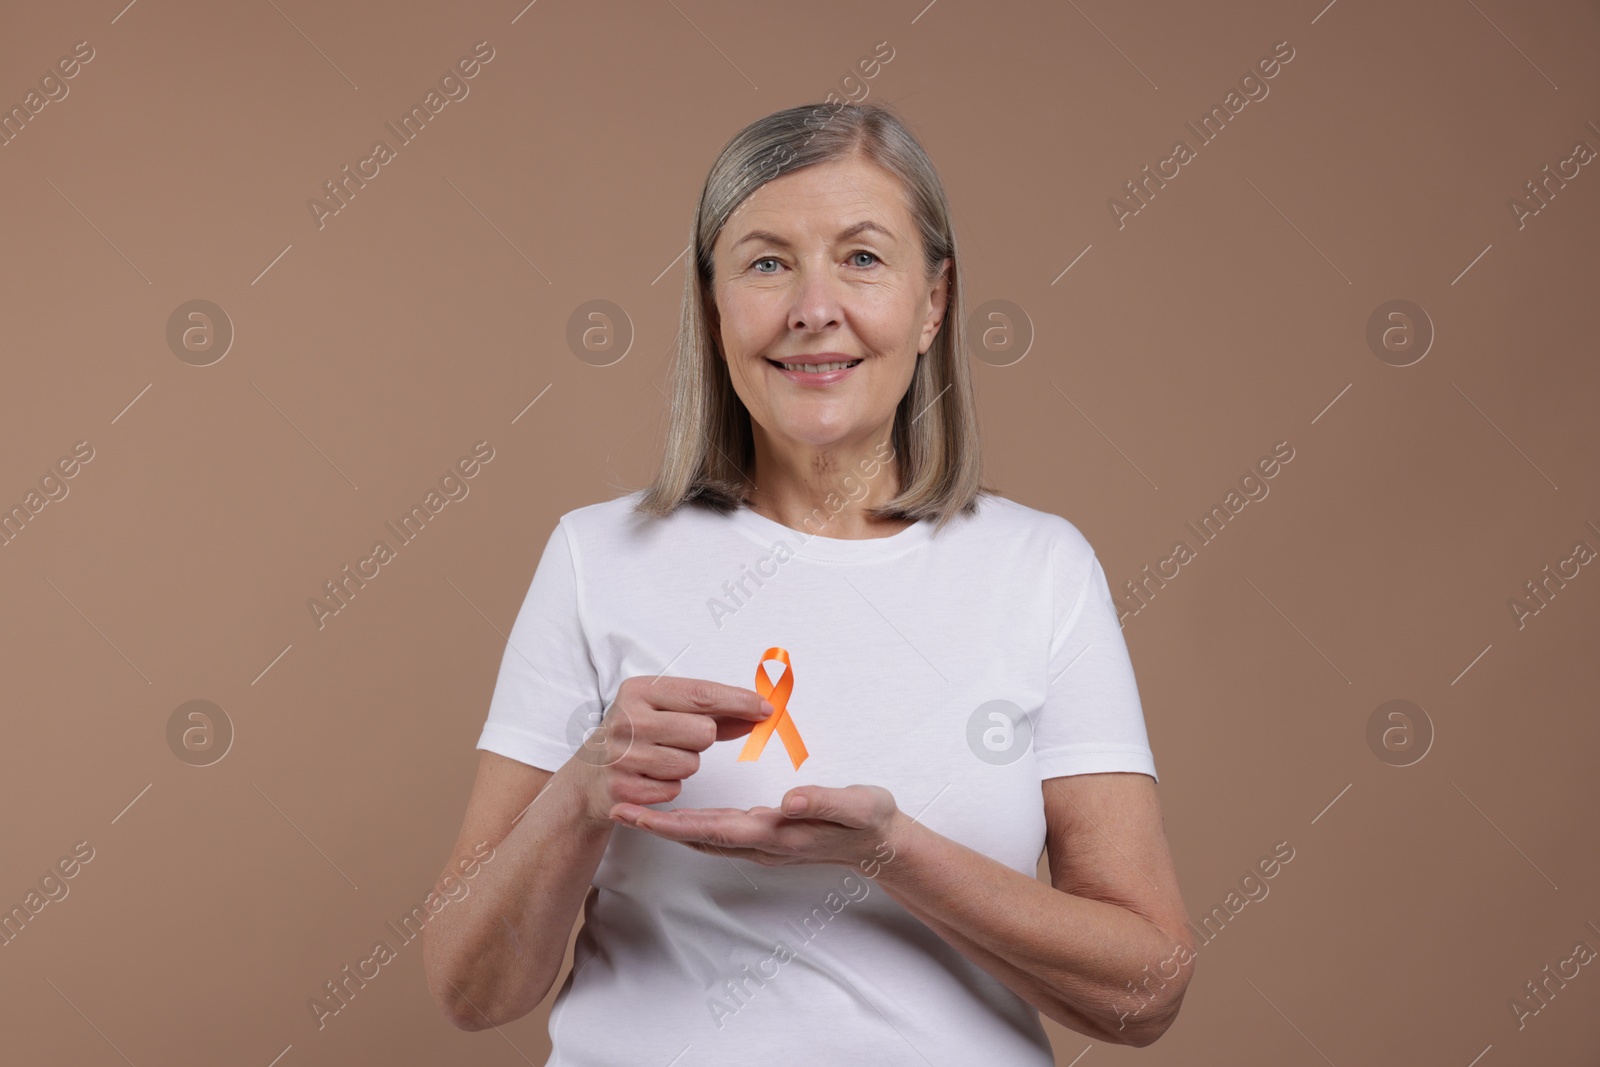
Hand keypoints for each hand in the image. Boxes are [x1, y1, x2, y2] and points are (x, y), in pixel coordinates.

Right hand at [570, 676, 773, 826]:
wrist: (589, 773)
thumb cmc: (636, 734)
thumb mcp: (665, 710)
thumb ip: (712, 711)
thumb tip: (759, 713)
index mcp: (638, 690)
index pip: (701, 694)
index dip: (739, 701)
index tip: (766, 707)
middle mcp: (627, 719)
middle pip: (702, 732)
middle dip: (702, 739)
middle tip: (680, 739)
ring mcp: (621, 755)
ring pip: (691, 764)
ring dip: (685, 765)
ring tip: (660, 758)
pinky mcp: (622, 789)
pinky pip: (673, 790)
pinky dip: (668, 786)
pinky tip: (649, 777)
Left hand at [610, 784, 905, 872]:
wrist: (884, 846)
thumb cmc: (870, 821)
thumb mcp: (857, 805)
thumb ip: (823, 802)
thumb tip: (788, 801)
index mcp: (776, 833)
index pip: (712, 828)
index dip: (670, 822)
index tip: (635, 814)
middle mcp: (762, 844)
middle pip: (697, 836)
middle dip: (655, 825)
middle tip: (615, 808)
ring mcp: (763, 845)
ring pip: (704, 837)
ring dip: (668, 826)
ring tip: (635, 810)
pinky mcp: (766, 839)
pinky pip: (717, 834)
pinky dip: (691, 824)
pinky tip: (678, 814)